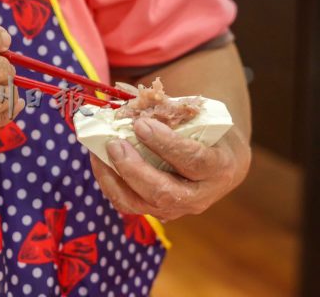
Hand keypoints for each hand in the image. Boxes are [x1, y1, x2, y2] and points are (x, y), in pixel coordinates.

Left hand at [91, 117, 250, 220]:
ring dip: (115, 178)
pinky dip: (110, 183)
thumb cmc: (208, 132)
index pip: (194, 161)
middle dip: (134, 168)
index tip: (141, 124)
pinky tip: (100, 162)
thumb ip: (172, 114)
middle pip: (164, 192)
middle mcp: (201, 196)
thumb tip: (133, 108)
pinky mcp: (158, 211)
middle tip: (114, 143)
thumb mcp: (201, 119)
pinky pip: (128, 204)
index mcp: (220, 167)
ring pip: (141, 204)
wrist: (221, 161)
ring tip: (101, 152)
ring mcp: (178, 208)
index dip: (165, 143)